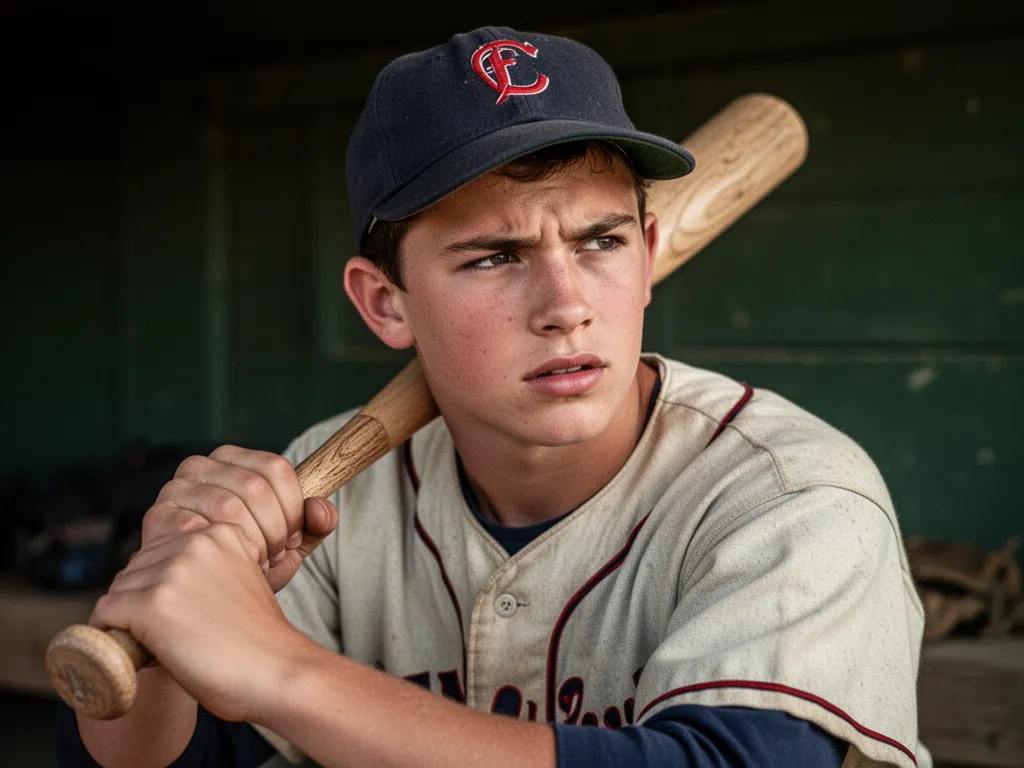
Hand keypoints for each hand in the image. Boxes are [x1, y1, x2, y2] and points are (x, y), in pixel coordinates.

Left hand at [91, 523, 312, 721]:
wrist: (276, 673)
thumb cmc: (258, 639)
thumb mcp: (240, 579)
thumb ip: (207, 567)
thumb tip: (153, 579)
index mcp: (220, 532)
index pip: (162, 550)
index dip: (163, 584)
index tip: (184, 611)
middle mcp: (194, 543)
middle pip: (136, 568)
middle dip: (143, 599)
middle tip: (174, 632)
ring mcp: (172, 572)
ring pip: (118, 590)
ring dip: (129, 619)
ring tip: (166, 643)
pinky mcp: (152, 605)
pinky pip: (105, 614)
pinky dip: (113, 635)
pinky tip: (143, 650)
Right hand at [141, 445, 337, 591]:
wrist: (203, 598)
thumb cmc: (247, 563)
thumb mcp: (289, 543)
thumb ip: (314, 525)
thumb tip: (321, 510)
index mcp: (232, 458)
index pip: (276, 468)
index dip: (293, 507)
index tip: (293, 539)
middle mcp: (199, 466)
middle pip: (256, 486)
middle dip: (275, 529)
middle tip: (275, 556)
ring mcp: (174, 489)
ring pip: (231, 506)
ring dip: (251, 542)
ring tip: (254, 564)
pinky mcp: (158, 518)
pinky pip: (202, 529)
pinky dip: (224, 552)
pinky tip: (227, 568)